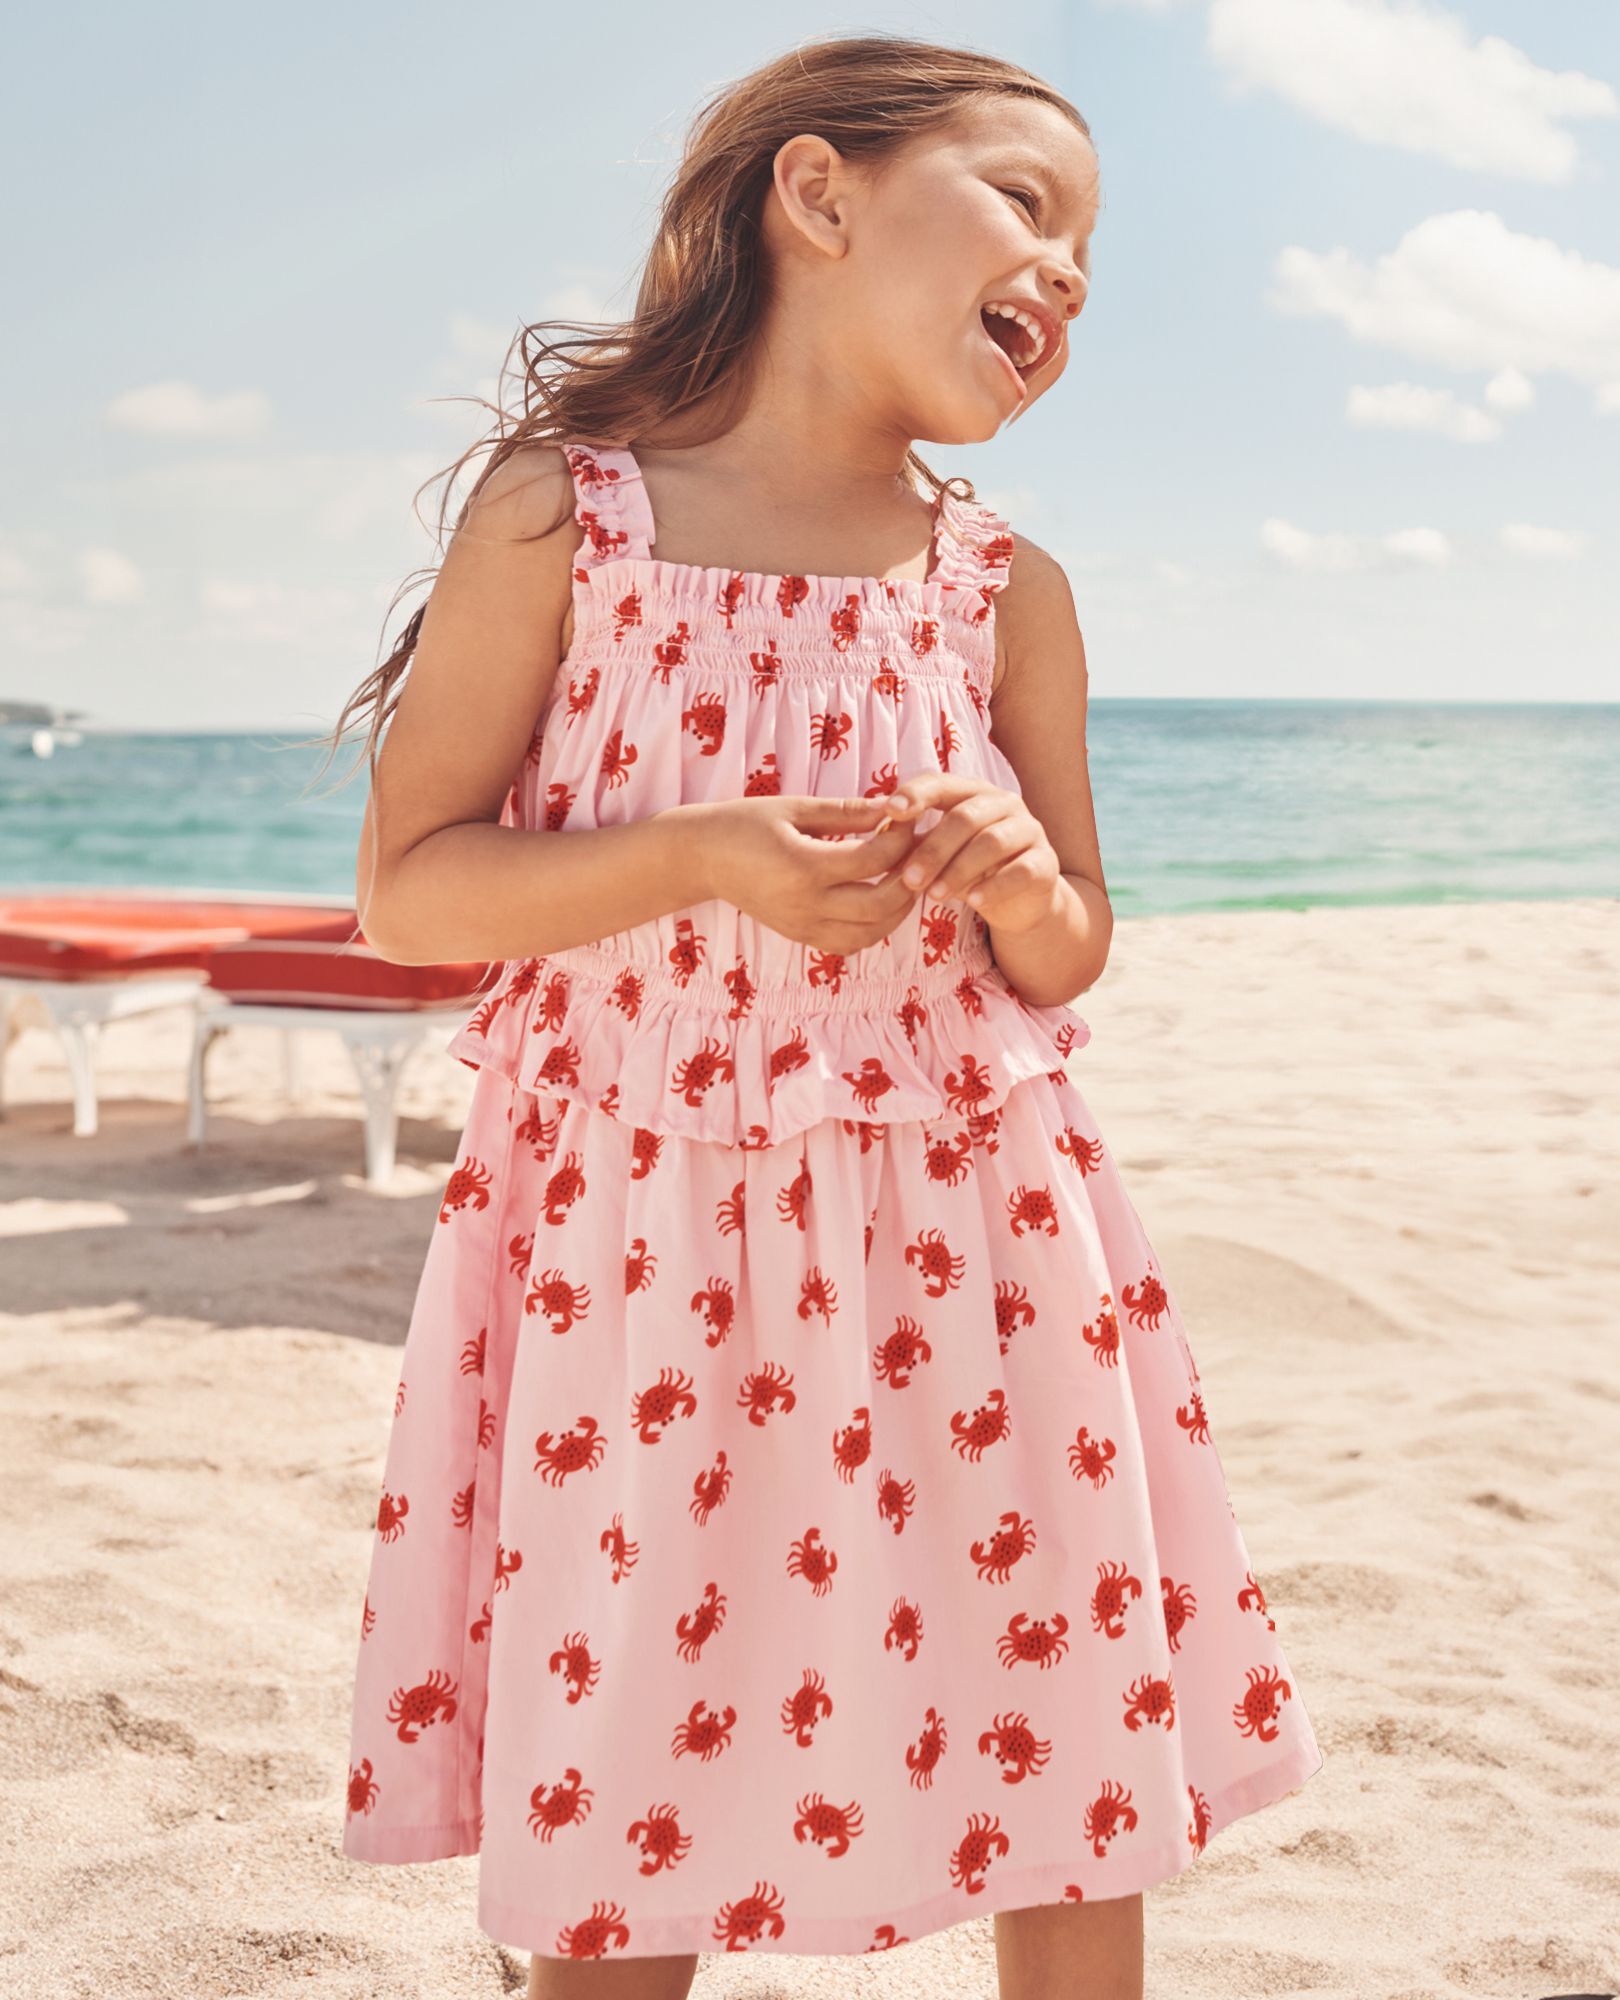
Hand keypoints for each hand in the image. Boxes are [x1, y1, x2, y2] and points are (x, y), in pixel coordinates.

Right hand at [690, 793, 929, 951]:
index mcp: (803, 866)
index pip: (873, 861)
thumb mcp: (796, 808)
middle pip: (881, 904)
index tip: (909, 821)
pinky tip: (880, 900)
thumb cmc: (746, 824)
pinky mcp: (801, 937)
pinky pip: (851, 944)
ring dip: (899, 908)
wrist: (704, 858)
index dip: (900, 840)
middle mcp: (805, 905)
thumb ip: (848, 812)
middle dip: (910, 878)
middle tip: (917, 852)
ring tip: (905, 876)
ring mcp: (803, 927)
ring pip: (872, 932)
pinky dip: (875, 927)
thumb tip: (894, 808)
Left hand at [876, 773, 1063, 935]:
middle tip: (909, 879)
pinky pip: (1021, 870)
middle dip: (934, 849)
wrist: (1020, 901)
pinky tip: (975, 902)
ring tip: (935, 896)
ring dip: (959, 870)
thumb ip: (913, 844)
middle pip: (965, 817)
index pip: (942, 783)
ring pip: (992, 842)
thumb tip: (873, 842)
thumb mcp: (939, 855)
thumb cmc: (970, 870)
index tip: (890, 811)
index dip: (916, 794)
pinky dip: (996, 886)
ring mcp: (1029, 831)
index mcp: (973, 793)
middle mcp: (1004, 804)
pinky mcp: (1046, 863)